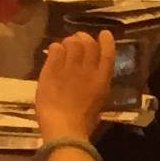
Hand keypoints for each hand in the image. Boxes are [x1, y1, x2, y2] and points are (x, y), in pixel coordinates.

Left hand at [33, 28, 116, 146]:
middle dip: (82, 38)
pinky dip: (55, 48)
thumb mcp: (98, 101)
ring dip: (67, 42)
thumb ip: (96, 84)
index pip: (108, 54)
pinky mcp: (52, 69)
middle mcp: (88, 71)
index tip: (104, 33)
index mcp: (102, 81)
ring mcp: (69, 68)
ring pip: (71, 43)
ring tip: (63, 48)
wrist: (64, 127)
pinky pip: (55, 49)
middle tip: (76, 41)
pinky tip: (53, 54)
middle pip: (88, 43)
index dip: (106, 41)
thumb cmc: (82, 121)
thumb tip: (92, 74)